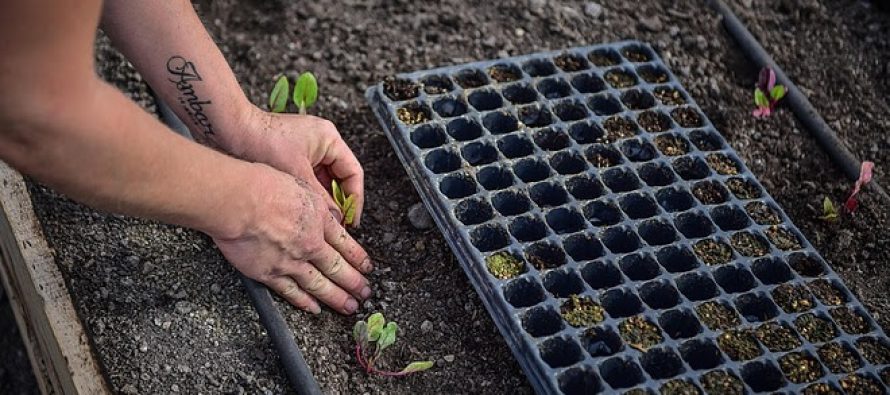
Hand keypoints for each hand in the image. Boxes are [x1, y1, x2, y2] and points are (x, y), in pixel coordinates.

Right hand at [213, 164, 372, 313]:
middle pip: (338, 267)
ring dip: (337, 298)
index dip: (358, 257)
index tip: (367, 267)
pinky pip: (292, 292)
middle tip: (365, 293)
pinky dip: (305, 303)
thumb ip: (315, 204)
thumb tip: (326, 214)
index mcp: (318, 219)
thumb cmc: (261, 185)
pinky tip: (315, 308)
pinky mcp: (269, 273)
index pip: (345, 243)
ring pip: (320, 285)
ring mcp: (291, 261)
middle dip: (355, 282)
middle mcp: (310, 243)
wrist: (239, 201)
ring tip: (349, 306)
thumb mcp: (301, 184)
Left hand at [231, 107, 364, 226]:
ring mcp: (307, 148)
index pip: (353, 173)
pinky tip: (303, 208)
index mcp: (330, 139)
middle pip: (340, 177)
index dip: (354, 199)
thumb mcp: (297, 175)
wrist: (230, 130)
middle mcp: (322, 141)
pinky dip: (309, 193)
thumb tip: (334, 220)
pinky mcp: (293, 154)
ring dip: (322, 199)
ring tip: (318, 218)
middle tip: (335, 223)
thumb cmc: (261, 141)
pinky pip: (309, 178)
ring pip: (324, 180)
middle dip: (338, 201)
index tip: (351, 218)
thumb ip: (319, 199)